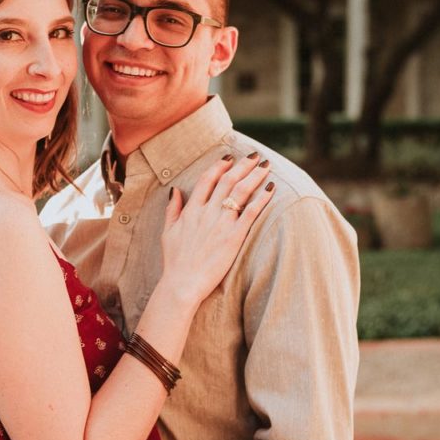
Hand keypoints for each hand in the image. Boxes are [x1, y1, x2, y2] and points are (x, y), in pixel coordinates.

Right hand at [161, 154, 272, 305]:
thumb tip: (176, 190)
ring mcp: (221, 223)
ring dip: (254, 176)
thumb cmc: (175, 261)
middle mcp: (207, 212)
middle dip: (242, 165)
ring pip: (241, 191)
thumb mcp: (168, 232)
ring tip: (266, 166)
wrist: (182, 283)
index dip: (219, 166)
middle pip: (227, 180)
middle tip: (254, 156)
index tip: (229, 158)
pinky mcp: (234, 237)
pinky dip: (262, 198)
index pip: (207, 179)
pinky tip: (271, 189)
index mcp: (191, 210)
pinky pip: (251, 212)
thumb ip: (173, 209)